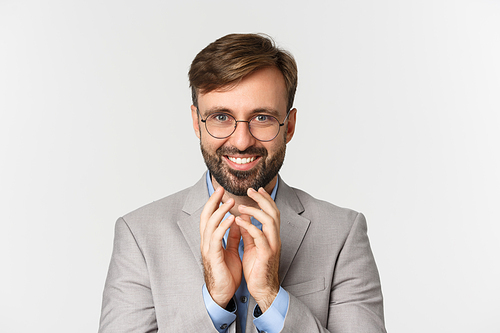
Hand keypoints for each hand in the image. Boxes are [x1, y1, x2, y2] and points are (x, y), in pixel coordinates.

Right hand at [200, 186, 241, 307]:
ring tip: (229, 201)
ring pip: (209, 225)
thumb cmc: (226, 273)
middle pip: (205, 216)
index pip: (210, 217)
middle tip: (221, 190)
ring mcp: (208, 249)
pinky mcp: (213, 257)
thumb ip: (233, 236)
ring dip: (220, 211)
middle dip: (212, 202)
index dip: (215, 204)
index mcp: (211, 240)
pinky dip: (223, 227)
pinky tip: (231, 219)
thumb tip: (238, 221)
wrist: (223, 293)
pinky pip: (216, 238)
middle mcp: (206, 242)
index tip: (222, 192)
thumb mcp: (231, 250)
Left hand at [236, 187, 280, 311]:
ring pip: (270, 221)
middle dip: (262, 199)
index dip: (265, 200)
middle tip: (251, 190)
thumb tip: (242, 218)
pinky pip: (259, 236)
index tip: (256, 189)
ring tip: (241, 206)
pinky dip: (249, 226)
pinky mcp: (266, 254)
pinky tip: (238, 221)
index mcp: (271, 236)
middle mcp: (274, 238)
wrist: (262, 289)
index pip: (272, 212)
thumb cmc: (258, 269)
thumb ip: (249, 232)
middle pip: (273, 212)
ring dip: (255, 211)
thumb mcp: (252, 246)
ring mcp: (272, 245)